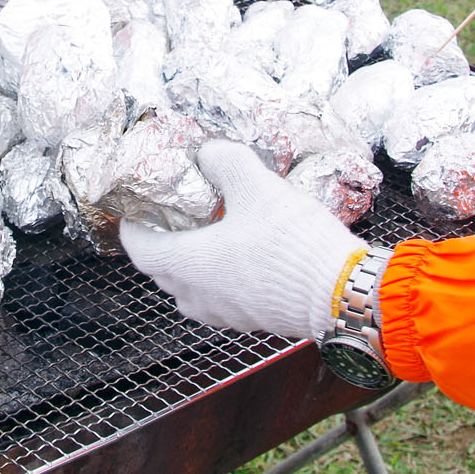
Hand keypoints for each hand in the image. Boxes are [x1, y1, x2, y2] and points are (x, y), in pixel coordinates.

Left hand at [120, 141, 362, 342]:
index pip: (139, 248)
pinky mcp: (250, 320)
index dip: (133, 226)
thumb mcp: (256, 186)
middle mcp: (197, 296)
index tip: (138, 208)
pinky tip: (244, 253)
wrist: (341, 293)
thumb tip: (209, 153)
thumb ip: (225, 161)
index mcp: (186, 265)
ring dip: (193, 261)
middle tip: (176, 213)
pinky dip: (219, 276)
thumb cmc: (292, 244)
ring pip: (191, 287)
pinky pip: (220, 297)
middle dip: (164, 240)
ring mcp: (223, 314)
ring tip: (210, 231)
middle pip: (162, 269)